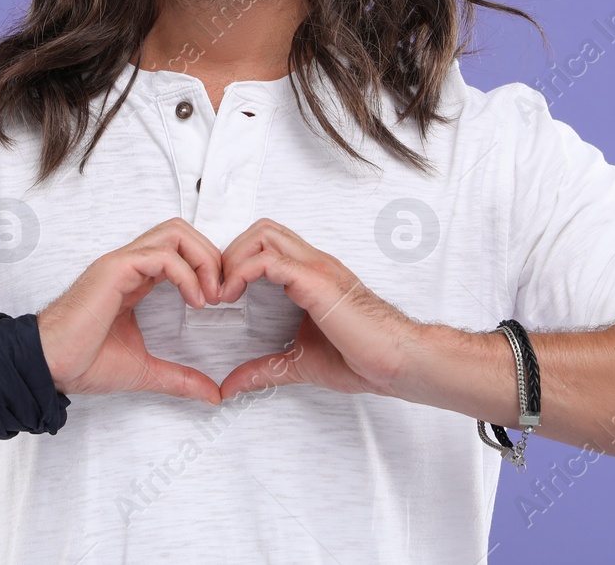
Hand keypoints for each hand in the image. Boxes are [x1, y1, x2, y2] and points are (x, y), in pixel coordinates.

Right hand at [36, 218, 224, 405]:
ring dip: (203, 259)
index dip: (207, 267)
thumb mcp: (145, 370)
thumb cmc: (84, 362)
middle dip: (211, 255)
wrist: (51, 365)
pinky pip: (161, 255)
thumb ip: (179, 377)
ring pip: (174, 233)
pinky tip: (195, 300)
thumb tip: (212, 394)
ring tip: (212, 295)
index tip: (221, 300)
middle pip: (181, 231)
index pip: (180, 250)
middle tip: (223, 293)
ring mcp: (122, 263)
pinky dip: (187, 273)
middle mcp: (130, 264)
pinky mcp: (115, 269)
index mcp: (136, 279)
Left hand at [216, 218, 421, 402]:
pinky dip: (241, 273)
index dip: (237, 261)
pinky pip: (268, 261)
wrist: (396, 362)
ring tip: (222, 294)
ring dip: (233, 258)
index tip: (221, 296)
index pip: (267, 243)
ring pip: (262, 234)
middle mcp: (312, 263)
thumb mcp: (299, 363)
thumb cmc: (361, 358)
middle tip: (218, 289)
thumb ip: (265, 370)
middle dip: (230, 253)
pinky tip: (232, 297)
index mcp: (310, 275)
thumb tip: (231, 386)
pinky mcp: (315, 281)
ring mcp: (315, 268)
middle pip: (261, 229)